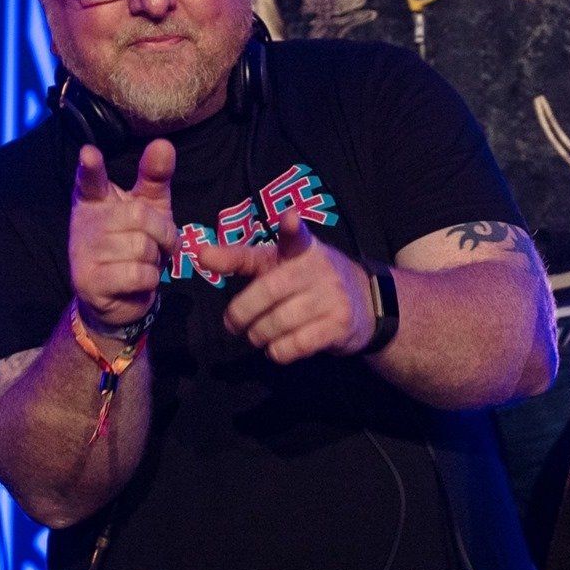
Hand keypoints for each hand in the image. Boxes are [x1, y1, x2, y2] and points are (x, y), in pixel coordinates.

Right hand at [69, 141, 176, 330]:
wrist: (121, 296)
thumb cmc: (137, 242)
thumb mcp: (151, 207)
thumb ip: (155, 176)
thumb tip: (162, 143)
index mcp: (95, 200)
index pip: (91, 181)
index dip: (90, 169)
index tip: (88, 153)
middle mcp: (84, 223)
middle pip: (139, 216)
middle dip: (162, 232)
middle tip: (157, 243)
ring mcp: (83, 253)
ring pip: (141, 247)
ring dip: (155, 258)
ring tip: (143, 262)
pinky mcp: (89, 282)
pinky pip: (138, 274)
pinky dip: (149, 279)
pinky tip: (137, 281)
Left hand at [195, 209, 376, 364]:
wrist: (367, 303)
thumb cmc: (311, 280)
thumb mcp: (284, 262)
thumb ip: (243, 258)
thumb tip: (201, 253)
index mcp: (303, 249)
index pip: (295, 236)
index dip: (292, 227)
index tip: (290, 218)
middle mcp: (320, 269)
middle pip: (269, 291)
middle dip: (241, 313)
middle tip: (232, 324)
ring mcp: (332, 297)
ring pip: (278, 322)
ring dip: (257, 335)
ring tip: (257, 335)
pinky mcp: (339, 325)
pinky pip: (295, 345)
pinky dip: (278, 351)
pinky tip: (279, 346)